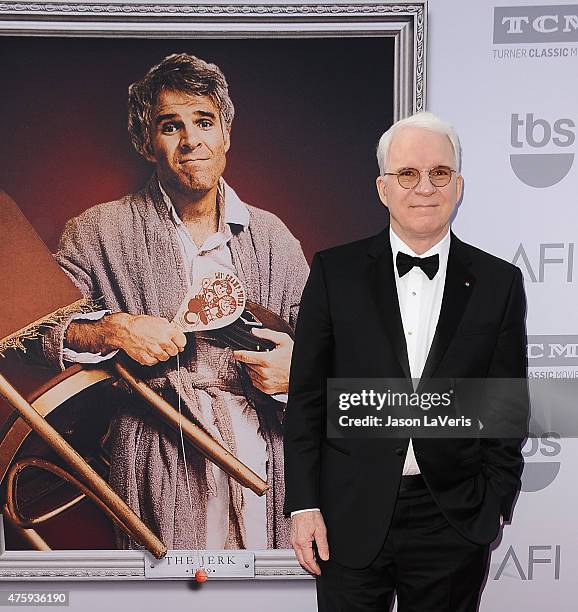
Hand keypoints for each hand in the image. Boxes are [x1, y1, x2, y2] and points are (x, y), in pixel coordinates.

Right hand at [66, 313, 186, 365]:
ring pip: (165, 358)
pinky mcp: (147, 358)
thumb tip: (177, 336)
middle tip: (163, 344)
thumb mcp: (158, 321)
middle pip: (175, 352)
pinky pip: (155, 362)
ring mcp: (155, 351)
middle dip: (170, 349)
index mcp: (168, 331)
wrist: (124, 330)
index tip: (178, 343)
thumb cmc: (139, 324)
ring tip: (154, 346)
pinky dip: (152, 358)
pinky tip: (148, 351)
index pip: (182, 342)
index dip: (180, 343)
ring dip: (161, 354)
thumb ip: (170, 328)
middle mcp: (163, 342)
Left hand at [233, 329, 292, 393]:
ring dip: (252, 368)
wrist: (302, 374)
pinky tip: (264, 372)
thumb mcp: (283, 341)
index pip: (245, 356)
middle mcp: (264, 372)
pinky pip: (254, 382)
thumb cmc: (294, 358)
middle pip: (247, 364)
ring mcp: (265, 382)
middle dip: (249, 359)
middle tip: (258, 356)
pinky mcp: (266, 389)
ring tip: (263, 364)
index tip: (235, 352)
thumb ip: (267, 334)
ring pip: (250, 373)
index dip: (238, 353)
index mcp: (266, 360)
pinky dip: (256, 377)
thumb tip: (255, 331)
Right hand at [291, 510, 328, 574]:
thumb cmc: (311, 515)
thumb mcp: (321, 530)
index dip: (314, 568)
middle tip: (316, 570)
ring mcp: (293, 539)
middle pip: (301, 560)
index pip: (308, 560)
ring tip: (313, 564)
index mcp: (302, 542)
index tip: (319, 571)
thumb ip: (323, 545)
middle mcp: (296, 542)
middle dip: (309, 567)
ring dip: (305, 561)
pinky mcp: (293, 536)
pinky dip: (303, 555)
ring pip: (298, 556)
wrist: (303, 506)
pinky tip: (308, 553)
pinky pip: (297, 550)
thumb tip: (325, 557)